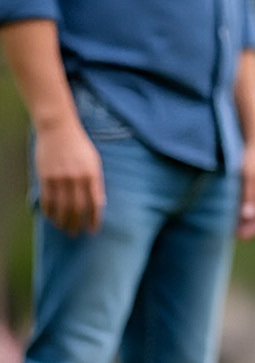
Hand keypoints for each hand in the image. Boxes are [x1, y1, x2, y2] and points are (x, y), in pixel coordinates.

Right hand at [34, 117, 104, 235]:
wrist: (58, 129)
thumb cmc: (79, 146)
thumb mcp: (94, 162)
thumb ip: (96, 182)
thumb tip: (100, 203)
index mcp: (92, 175)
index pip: (95, 204)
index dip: (94, 219)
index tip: (93, 230)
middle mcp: (76, 178)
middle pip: (77, 208)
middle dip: (77, 224)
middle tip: (76, 234)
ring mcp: (60, 178)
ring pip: (61, 206)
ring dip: (63, 221)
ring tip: (64, 229)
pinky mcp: (45, 176)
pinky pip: (47, 199)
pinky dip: (49, 211)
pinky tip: (51, 218)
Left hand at [238, 140, 254, 238]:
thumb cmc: (252, 158)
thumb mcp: (249, 176)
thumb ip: (249, 195)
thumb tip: (247, 216)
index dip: (254, 229)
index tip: (239, 235)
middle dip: (252, 229)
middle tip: (233, 235)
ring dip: (249, 223)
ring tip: (233, 228)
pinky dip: (248, 215)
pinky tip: (235, 216)